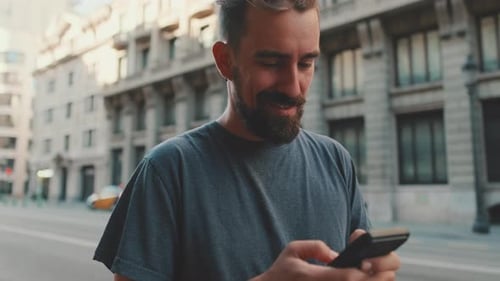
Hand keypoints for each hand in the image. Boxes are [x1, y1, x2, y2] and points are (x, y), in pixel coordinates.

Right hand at [250, 235, 399, 280]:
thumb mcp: (293, 250)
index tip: (369, 263)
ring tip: (380, 276)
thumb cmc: (282, 272)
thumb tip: (335, 255)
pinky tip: (363, 279)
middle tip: (385, 271)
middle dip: (374, 279)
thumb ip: (315, 247)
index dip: (362, 271)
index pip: (346, 277)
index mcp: (314, 278)